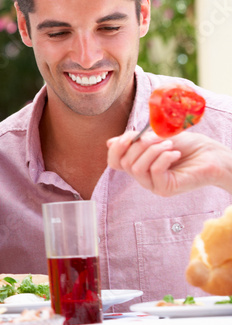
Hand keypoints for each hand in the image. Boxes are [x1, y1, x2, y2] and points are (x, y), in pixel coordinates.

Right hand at [107, 130, 231, 196]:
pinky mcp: (165, 189)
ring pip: (136, 168)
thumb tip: (110, 142)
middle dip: (139, 145)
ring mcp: (153, 184)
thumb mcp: (158, 137)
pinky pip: (154, 172)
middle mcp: (144, 176)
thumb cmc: (190, 146)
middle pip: (124, 163)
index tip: (130, 135)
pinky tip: (175, 154)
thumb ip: (135, 140)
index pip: (115, 162)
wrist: (214, 156)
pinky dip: (163, 158)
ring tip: (170, 145)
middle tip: (158, 138)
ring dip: (152, 151)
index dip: (117, 148)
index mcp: (140, 163)